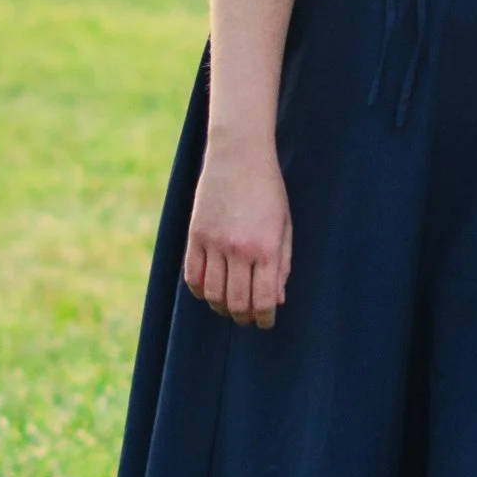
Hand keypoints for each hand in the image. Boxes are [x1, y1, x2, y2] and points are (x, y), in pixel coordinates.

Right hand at [185, 142, 292, 327]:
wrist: (238, 154)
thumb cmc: (268, 189)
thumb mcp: (284, 226)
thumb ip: (282, 265)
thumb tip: (275, 301)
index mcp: (266, 248)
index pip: (262, 300)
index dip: (264, 319)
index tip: (265, 322)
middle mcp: (238, 249)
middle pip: (236, 302)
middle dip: (243, 318)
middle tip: (248, 319)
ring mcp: (213, 242)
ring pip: (212, 293)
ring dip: (221, 307)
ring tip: (229, 307)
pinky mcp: (194, 235)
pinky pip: (191, 275)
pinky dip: (199, 291)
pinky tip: (209, 291)